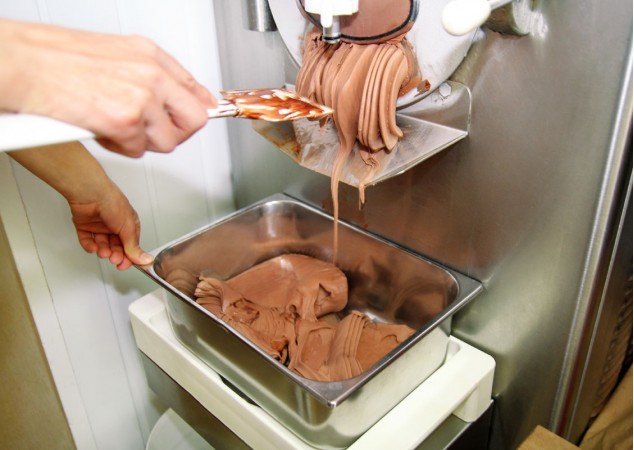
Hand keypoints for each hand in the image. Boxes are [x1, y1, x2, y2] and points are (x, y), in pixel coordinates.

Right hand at [0, 18, 216, 156]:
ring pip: (167, 141)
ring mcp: (141, 98)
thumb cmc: (55, 58)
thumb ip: (147, 75)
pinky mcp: (125, 122)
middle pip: (194, 120)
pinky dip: (119, 147)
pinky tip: (100, 129)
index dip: (197, 109)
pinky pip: (139, 150)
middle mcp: (151, 74)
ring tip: (114, 126)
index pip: (195, 89)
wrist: (23, 64)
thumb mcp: (114, 54)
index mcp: (150, 55)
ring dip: (142, 142)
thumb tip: (172, 96)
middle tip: (154, 134)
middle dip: (176, 133)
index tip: (198, 119)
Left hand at [68, 184, 151, 270]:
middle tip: (115, 259)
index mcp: (129, 224)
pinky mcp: (86, 227)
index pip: (131, 245)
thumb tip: (144, 259)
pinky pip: (88, 241)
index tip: (126, 265)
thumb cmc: (112, 202)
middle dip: (116, 255)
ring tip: (103, 252)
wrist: (90, 193)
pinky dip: (90, 246)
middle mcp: (115, 226)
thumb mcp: (127, 227)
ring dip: (103, 251)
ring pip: (103, 246)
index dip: (129, 256)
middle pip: (117, 247)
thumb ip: (133, 246)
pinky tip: (93, 247)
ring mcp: (100, 226)